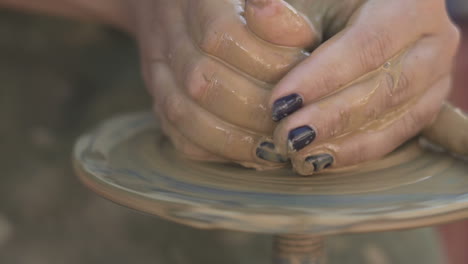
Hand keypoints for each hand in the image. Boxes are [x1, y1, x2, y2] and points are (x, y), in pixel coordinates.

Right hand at [131, 0, 311, 168]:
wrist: (176, 6)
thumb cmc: (237, 6)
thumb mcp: (262, 2)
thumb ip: (281, 21)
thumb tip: (303, 42)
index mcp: (197, 0)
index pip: (223, 36)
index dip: (266, 64)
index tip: (302, 83)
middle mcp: (168, 34)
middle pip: (203, 82)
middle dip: (253, 110)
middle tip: (291, 125)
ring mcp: (157, 71)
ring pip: (185, 114)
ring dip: (234, 139)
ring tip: (273, 150)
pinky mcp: (159, 101)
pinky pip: (179, 136)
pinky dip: (215, 151)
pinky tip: (248, 156)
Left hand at [245, 0, 460, 174]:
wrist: (375, 18)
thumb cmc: (340, 6)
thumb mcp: (319, 2)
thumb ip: (292, 15)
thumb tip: (257, 8)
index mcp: (411, 6)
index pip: (367, 45)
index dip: (323, 77)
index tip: (281, 102)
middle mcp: (434, 42)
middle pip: (385, 88)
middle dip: (331, 118)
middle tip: (287, 137)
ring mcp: (436, 78)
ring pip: (396, 120)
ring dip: (343, 143)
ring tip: (300, 155)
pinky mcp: (426, 104)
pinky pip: (397, 136)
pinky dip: (357, 151)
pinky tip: (322, 160)